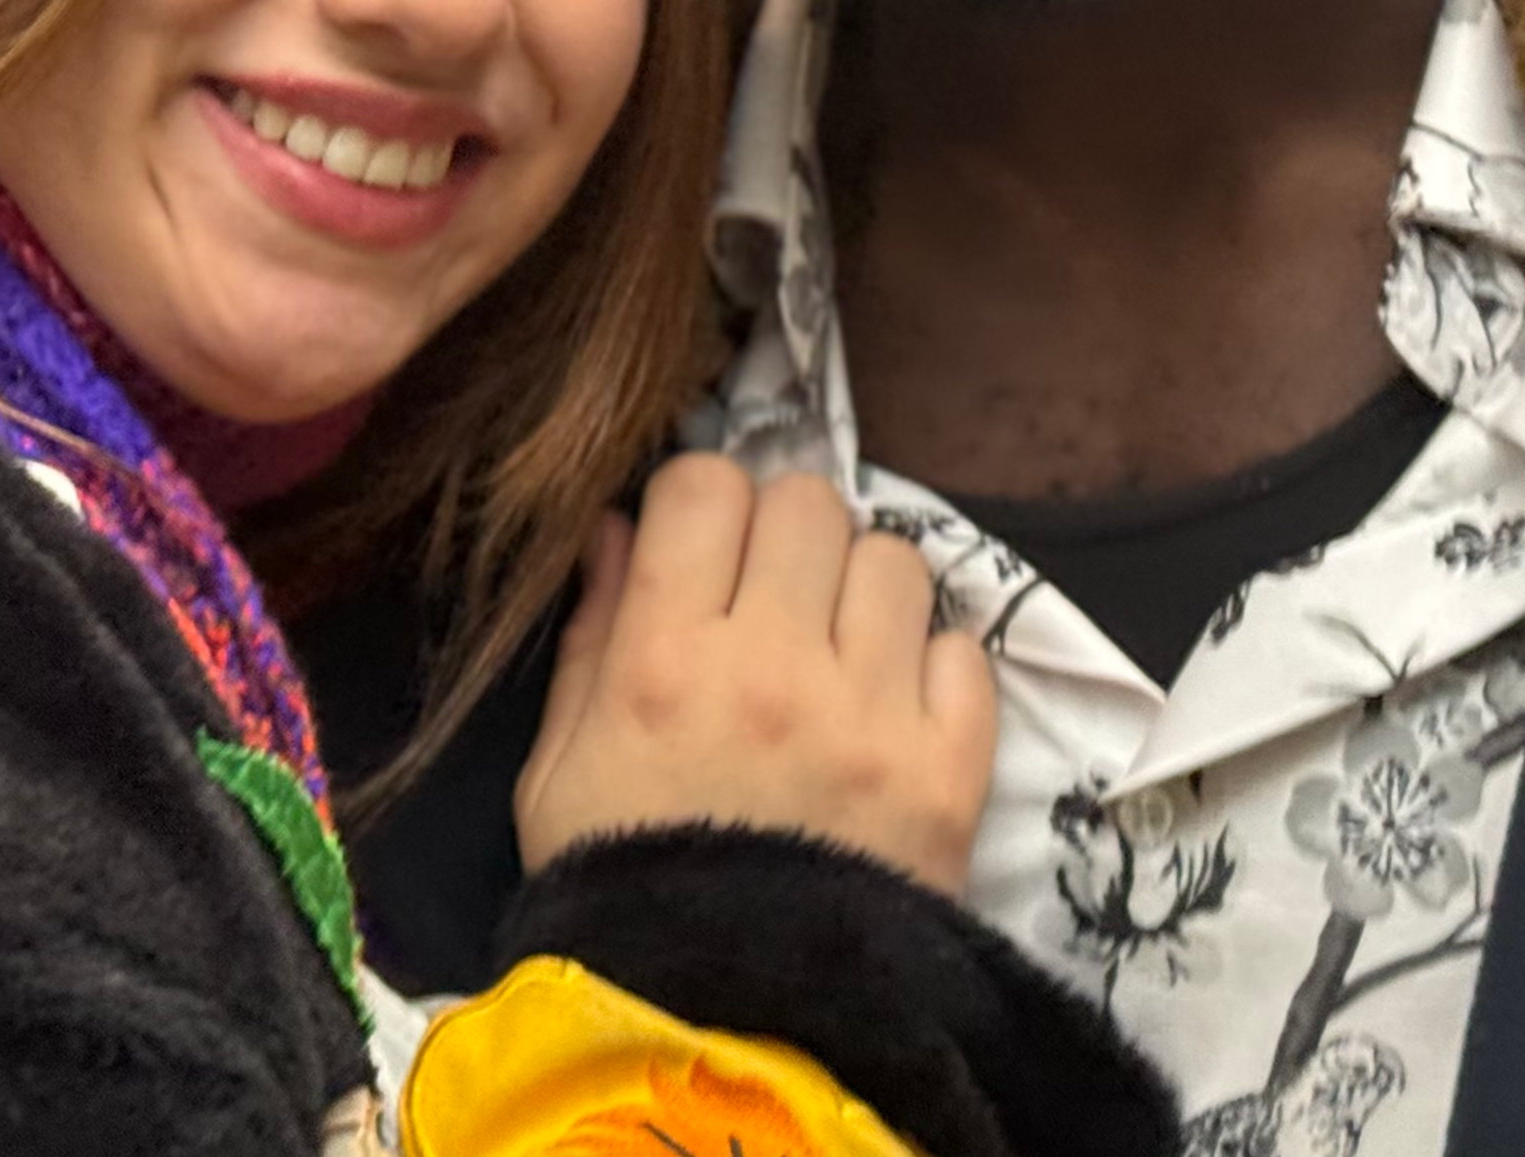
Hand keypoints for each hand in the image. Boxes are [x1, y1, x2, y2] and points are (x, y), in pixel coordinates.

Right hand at [514, 454, 996, 896]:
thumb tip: (616, 526)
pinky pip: (966, 652)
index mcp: (664, 660)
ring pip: (895, 558)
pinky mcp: (948, 774)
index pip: (708, 484)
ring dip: (864, 594)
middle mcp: (773, 669)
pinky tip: (893, 716)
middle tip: (775, 601)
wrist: (719, 1040)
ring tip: (841, 658)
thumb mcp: (558, 772)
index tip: (702, 550)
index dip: (703, 504)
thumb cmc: (623, 896)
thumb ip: (590, 636)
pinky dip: (935, 671)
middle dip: (788, 538)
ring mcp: (870, 719)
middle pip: (809, 503)